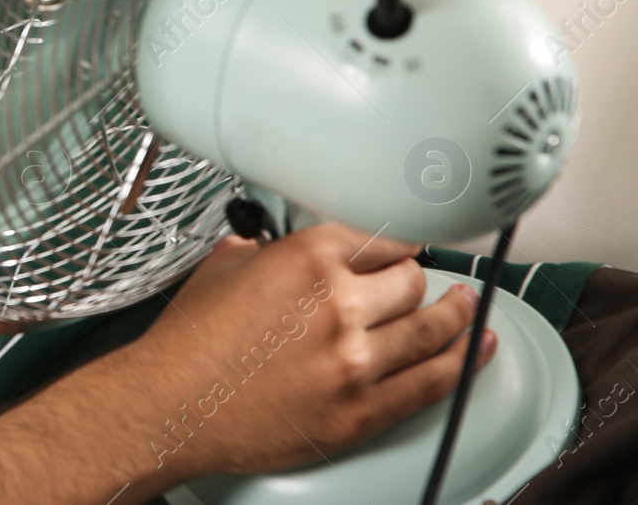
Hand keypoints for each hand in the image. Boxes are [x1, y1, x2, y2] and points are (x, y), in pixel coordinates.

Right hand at [118, 223, 495, 481]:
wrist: (172, 404)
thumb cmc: (189, 342)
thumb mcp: (224, 265)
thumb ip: (268, 248)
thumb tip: (285, 245)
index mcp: (307, 258)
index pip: (383, 239)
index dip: (397, 246)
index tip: (403, 251)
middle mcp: (339, 304)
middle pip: (413, 283)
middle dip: (416, 282)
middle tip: (418, 285)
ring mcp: (355, 360)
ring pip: (433, 330)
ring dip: (456, 315)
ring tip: (466, 309)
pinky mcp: (361, 411)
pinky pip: (433, 383)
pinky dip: (464, 363)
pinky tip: (477, 348)